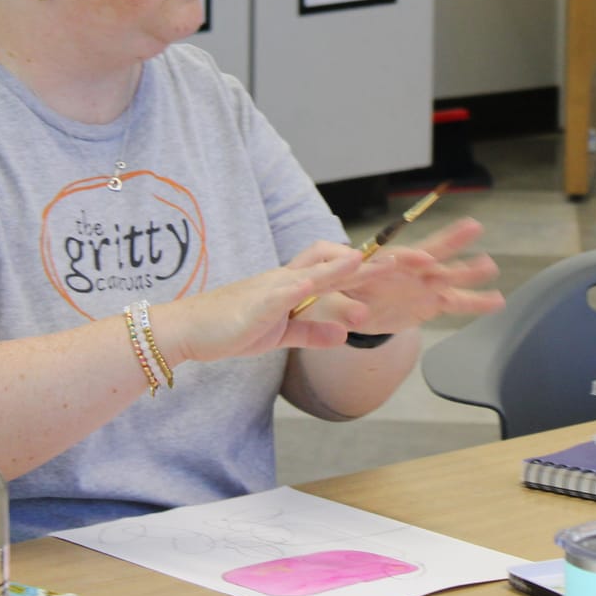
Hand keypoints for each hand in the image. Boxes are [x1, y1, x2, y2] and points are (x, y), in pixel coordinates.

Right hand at [158, 241, 386, 365]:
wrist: (188, 329)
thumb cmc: (230, 328)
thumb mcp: (280, 334)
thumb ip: (311, 331)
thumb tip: (343, 332)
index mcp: (292, 287)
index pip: (334, 271)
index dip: (365, 269)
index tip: (398, 269)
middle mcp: (286, 280)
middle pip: (332, 262)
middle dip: (369, 262)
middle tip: (406, 262)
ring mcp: (273, 288)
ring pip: (315, 271)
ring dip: (344, 268)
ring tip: (374, 264)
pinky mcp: (259, 303)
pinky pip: (286, 291)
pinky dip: (308, 284)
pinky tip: (320, 282)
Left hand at [308, 217, 501, 336]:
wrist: (346, 306)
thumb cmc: (335, 296)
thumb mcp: (329, 300)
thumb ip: (343, 307)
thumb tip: (358, 317)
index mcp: (379, 264)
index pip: (396, 259)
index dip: (409, 259)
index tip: (424, 258)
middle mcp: (406, 270)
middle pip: (430, 252)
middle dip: (450, 240)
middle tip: (471, 227)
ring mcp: (421, 285)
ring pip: (449, 275)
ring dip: (468, 271)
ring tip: (490, 265)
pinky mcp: (430, 301)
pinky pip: (456, 302)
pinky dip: (476, 302)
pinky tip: (497, 299)